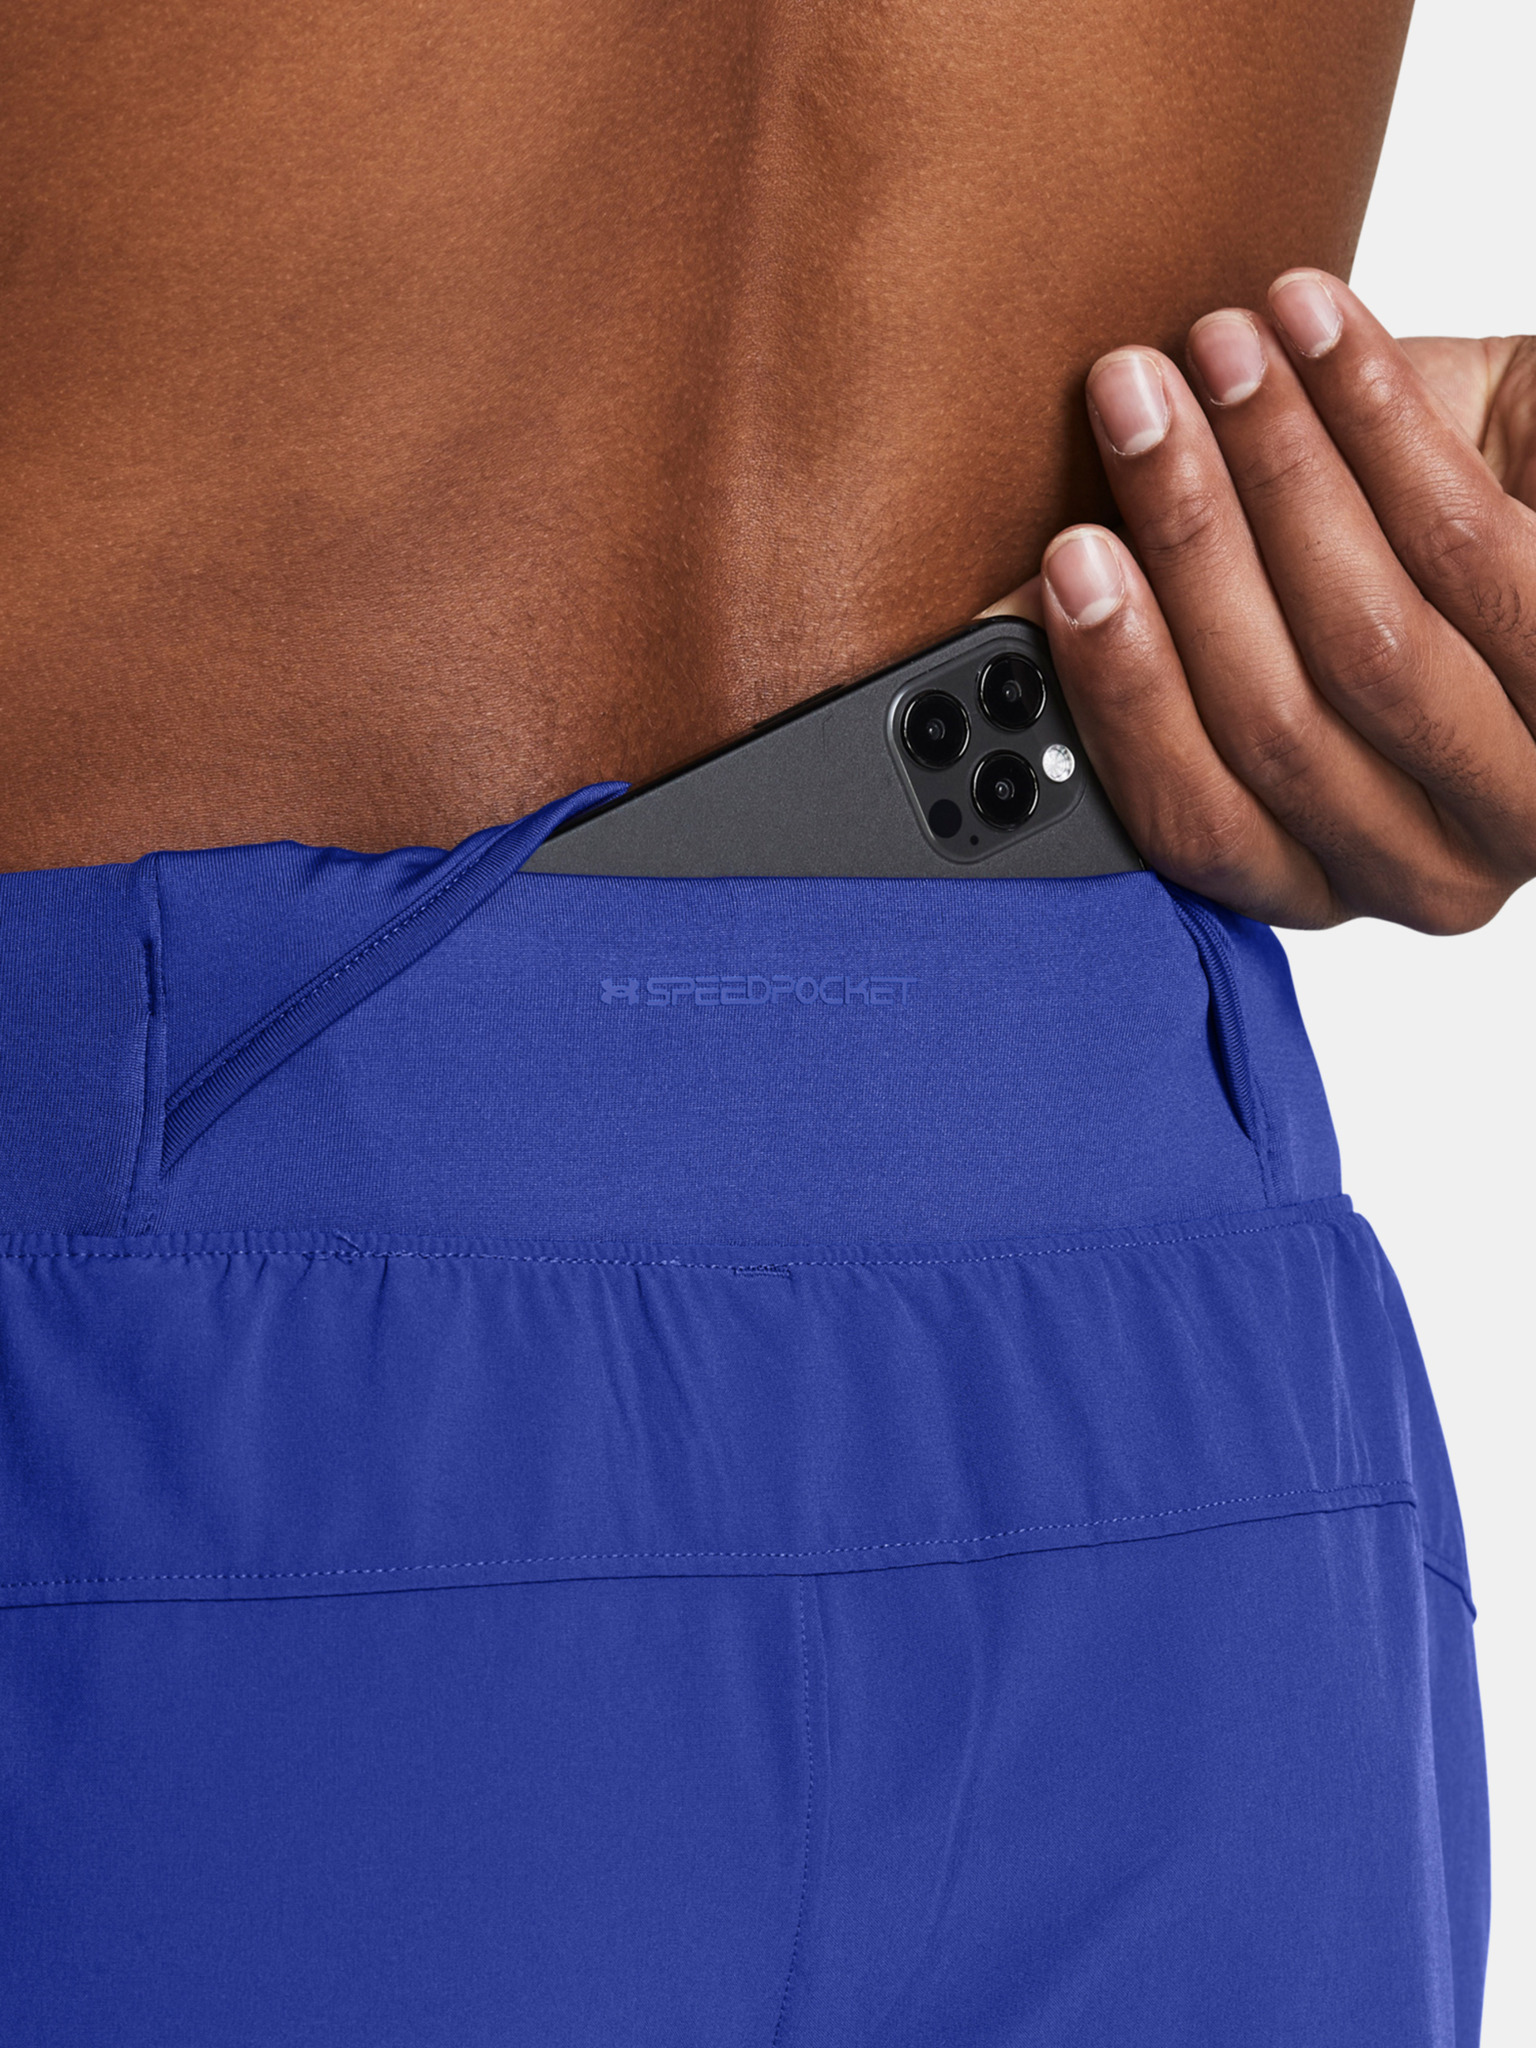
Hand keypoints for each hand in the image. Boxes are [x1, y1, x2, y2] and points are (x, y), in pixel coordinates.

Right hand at [991, 274, 1535, 929]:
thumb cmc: (1413, 566)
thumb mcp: (1266, 625)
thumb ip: (1150, 638)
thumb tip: (998, 609)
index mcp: (1324, 876)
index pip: (1196, 818)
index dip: (1123, 690)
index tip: (1066, 557)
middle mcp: (1427, 871)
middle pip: (1275, 720)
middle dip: (1187, 540)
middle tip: (1131, 402)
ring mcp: (1522, 797)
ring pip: (1368, 639)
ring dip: (1274, 467)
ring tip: (1220, 348)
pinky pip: (1463, 544)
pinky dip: (1373, 419)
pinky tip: (1313, 328)